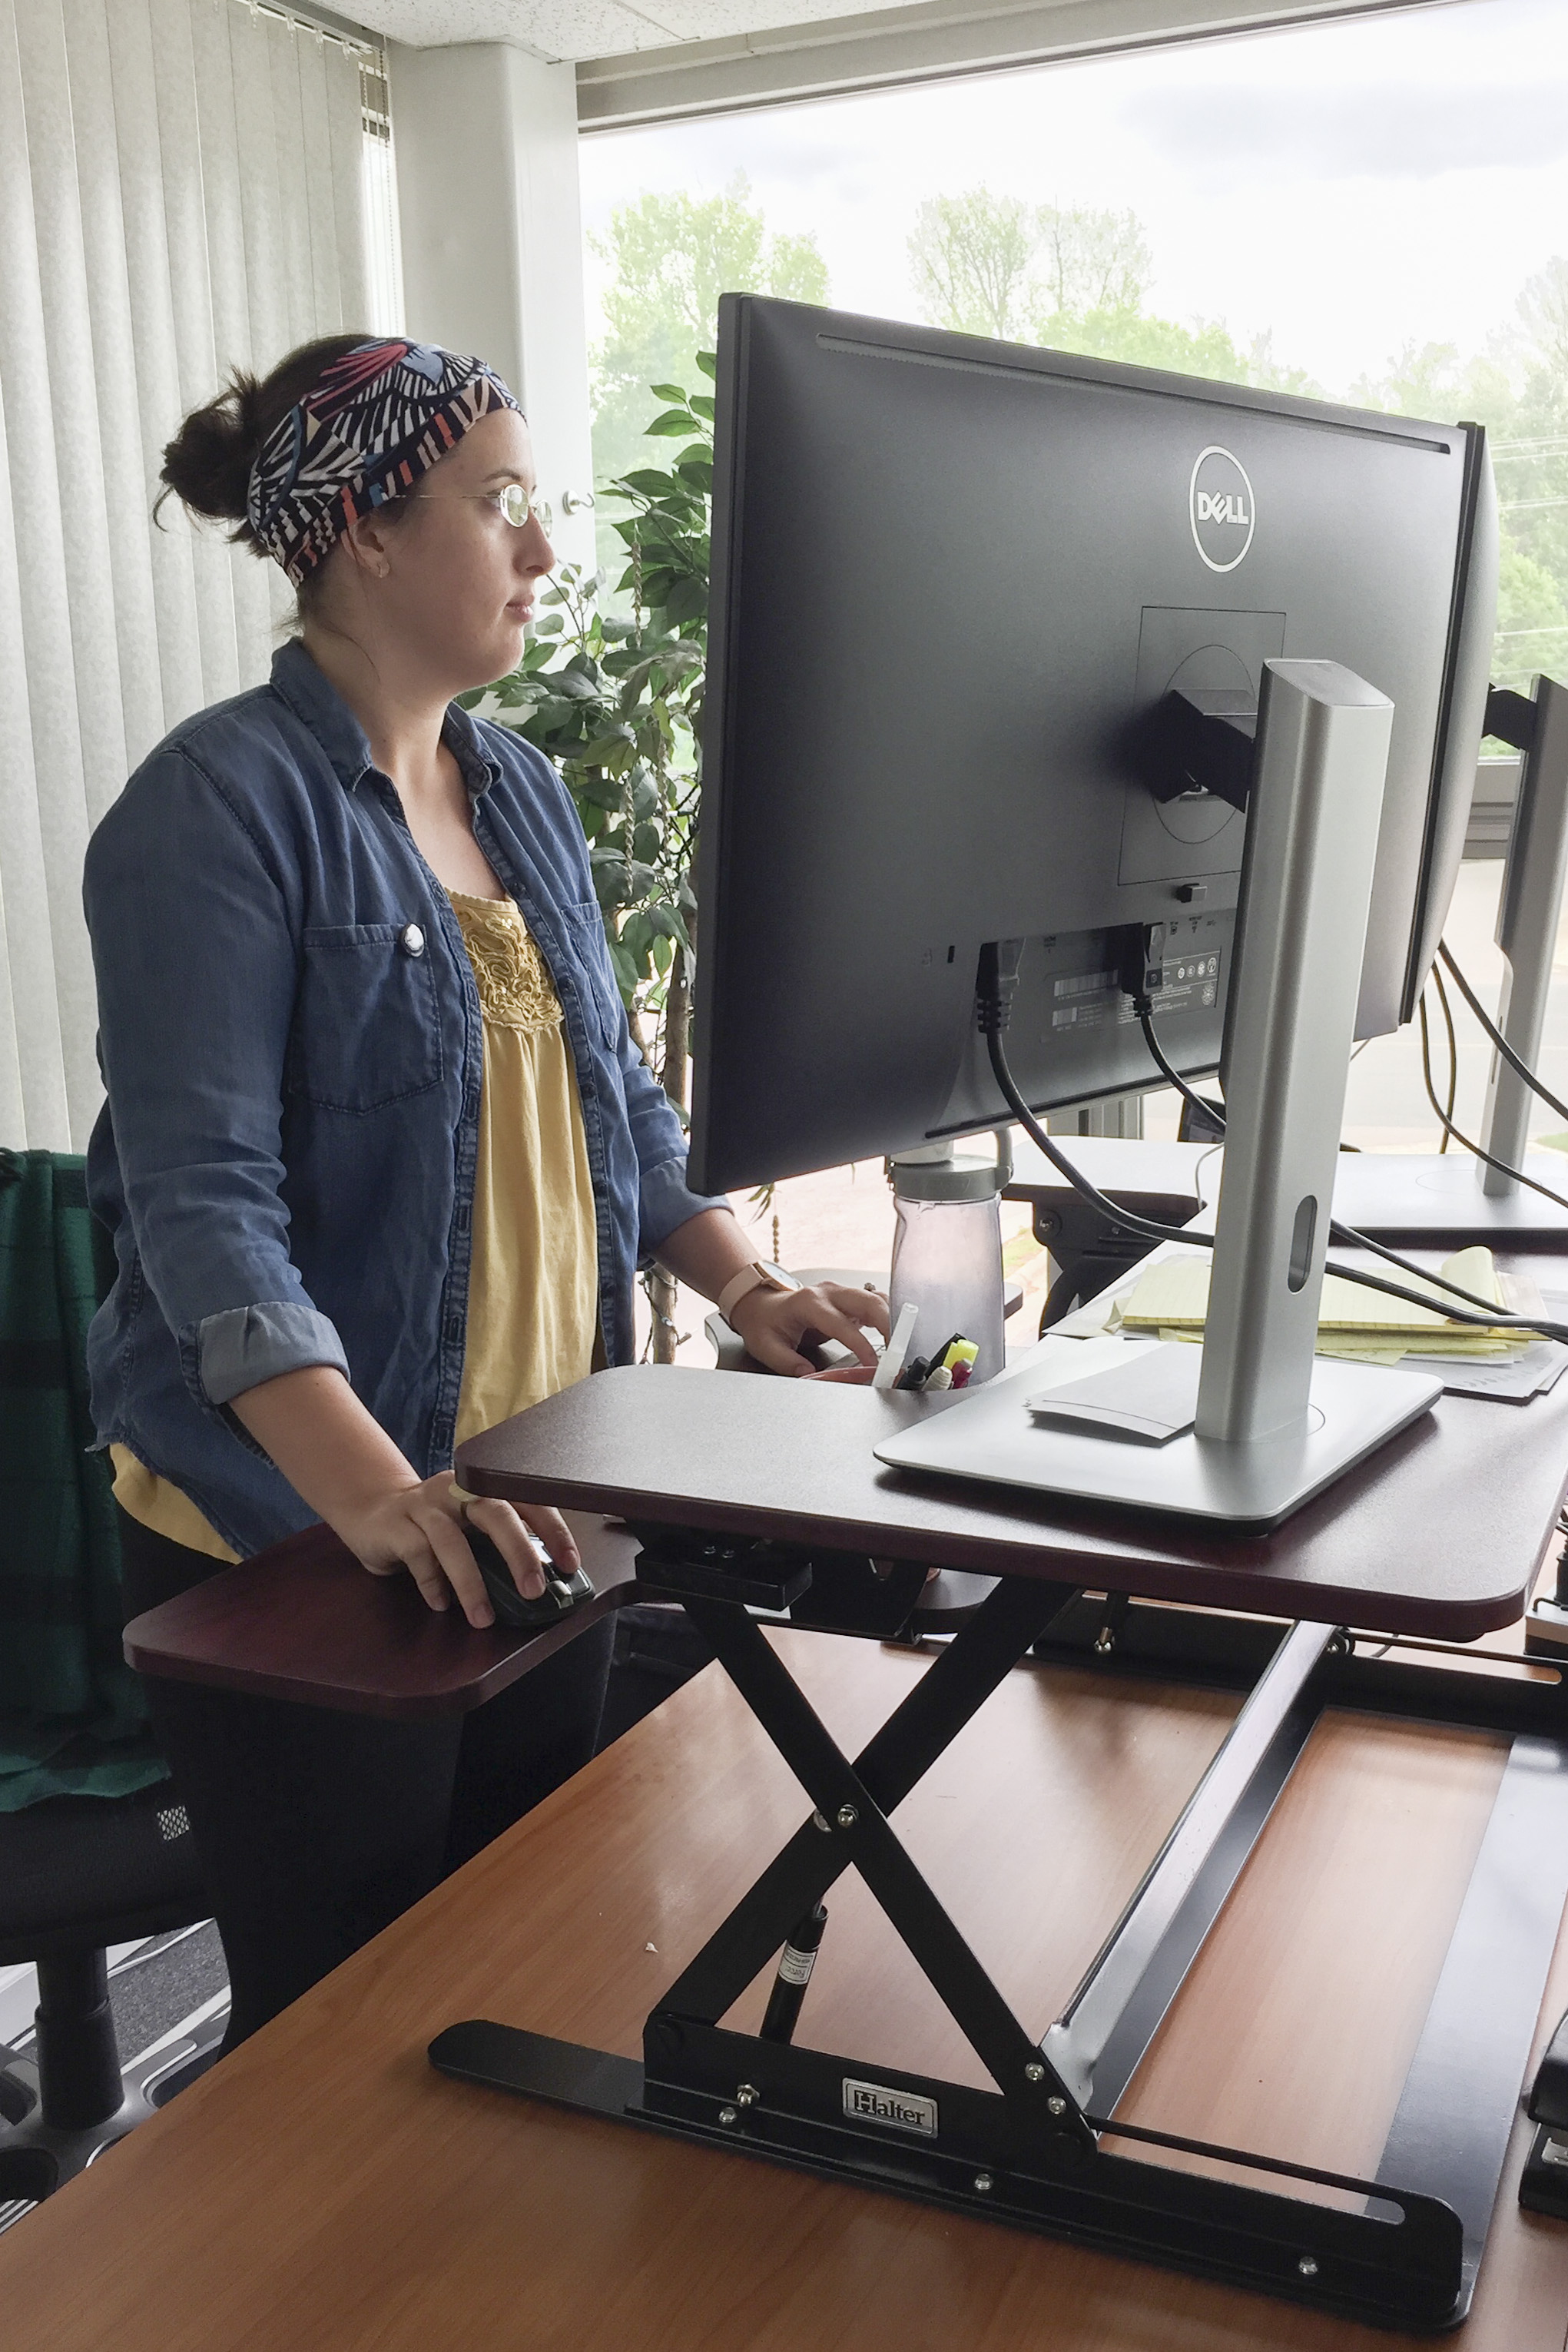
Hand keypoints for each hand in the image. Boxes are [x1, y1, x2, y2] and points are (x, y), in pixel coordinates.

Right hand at [340, 1473, 581, 1629]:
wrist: (373, 1510)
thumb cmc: (434, 1526)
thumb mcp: (470, 1529)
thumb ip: (498, 1546)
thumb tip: (540, 1585)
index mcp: (485, 1488)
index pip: (527, 1500)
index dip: (553, 1530)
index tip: (570, 1563)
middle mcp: (457, 1490)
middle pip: (495, 1513)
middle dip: (519, 1553)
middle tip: (534, 1590)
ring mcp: (424, 1505)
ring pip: (452, 1540)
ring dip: (471, 1583)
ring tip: (483, 1618)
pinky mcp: (395, 1525)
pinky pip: (418, 1554)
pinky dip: (433, 1583)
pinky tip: (442, 1604)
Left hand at [729, 1280, 890, 1377]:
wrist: (761, 1305)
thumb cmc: (764, 1323)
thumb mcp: (766, 1346)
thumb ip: (787, 1362)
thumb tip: (809, 1375)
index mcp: (809, 1303)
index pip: (842, 1324)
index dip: (860, 1344)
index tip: (874, 1363)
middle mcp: (829, 1293)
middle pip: (869, 1301)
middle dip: (889, 1325)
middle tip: (900, 1352)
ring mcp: (841, 1293)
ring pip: (877, 1299)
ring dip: (893, 1320)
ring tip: (903, 1346)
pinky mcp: (848, 1300)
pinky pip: (875, 1304)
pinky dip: (889, 1317)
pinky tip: (896, 1335)